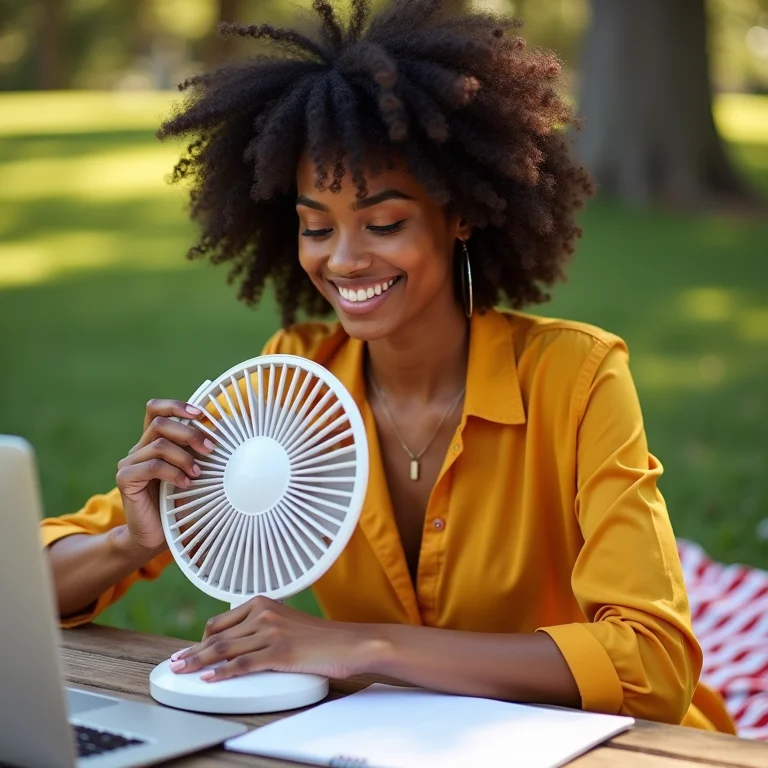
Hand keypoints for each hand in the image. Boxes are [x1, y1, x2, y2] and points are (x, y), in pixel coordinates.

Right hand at [115, 398, 215, 552]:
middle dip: (190, 433)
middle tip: (210, 448)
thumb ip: (200, 453)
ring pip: (159, 444)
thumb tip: (224, 434)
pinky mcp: (125, 479)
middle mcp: (139, 448)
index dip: (177, 406)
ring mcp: (130, 463)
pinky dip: (173, 472)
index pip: (156, 409)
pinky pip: (151, 466)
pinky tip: (185, 484)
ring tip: (197, 474)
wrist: (156, 534)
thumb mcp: (193, 472)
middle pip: (161, 423)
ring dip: (184, 456)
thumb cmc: (179, 502)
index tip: (200, 414)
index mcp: (153, 441)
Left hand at [169, 597, 381, 681]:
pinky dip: (221, 672)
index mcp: (263, 603)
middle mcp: (264, 613)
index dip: (201, 639)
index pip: (221, 621)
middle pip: (218, 636)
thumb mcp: (286, 623)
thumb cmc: (320, 637)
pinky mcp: (279, 652)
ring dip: (198, 662)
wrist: (349, 642)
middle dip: (192, 651)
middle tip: (174, 663)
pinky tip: (208, 678)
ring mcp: (271, 632)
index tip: (188, 650)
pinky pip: (242, 664)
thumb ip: (261, 627)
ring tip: (182, 671)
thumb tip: (236, 644)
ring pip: (224, 650)